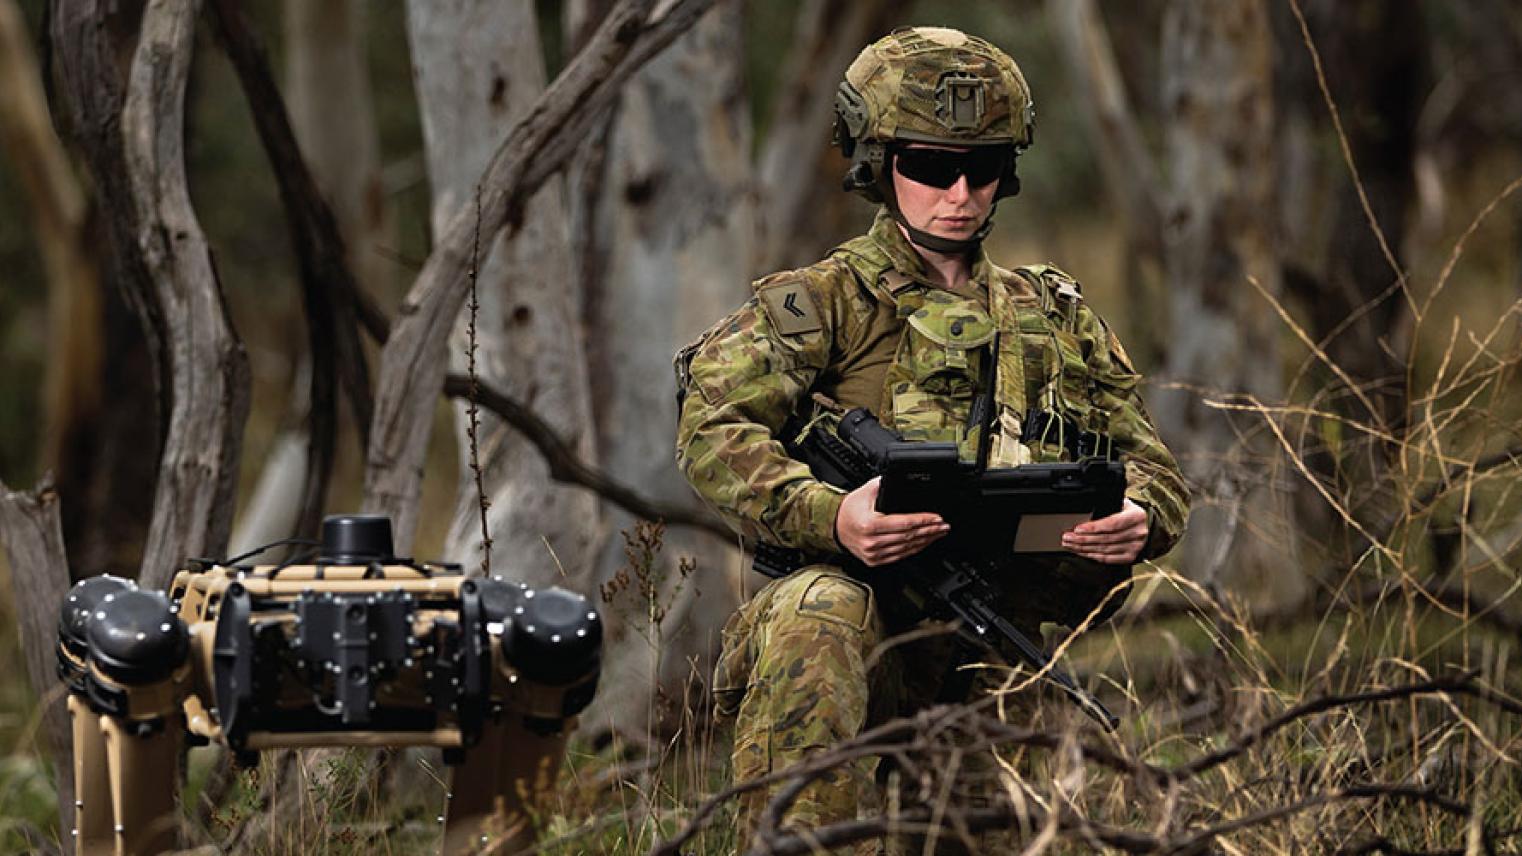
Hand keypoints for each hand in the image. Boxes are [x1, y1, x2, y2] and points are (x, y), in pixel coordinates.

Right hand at [835, 477, 949, 566]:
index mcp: (870, 524)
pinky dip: (914, 549)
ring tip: (938, 533)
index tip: (937, 518)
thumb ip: (885, 484)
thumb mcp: (866, 491)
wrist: (834, 525)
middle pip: (909, 537)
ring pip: (906, 548)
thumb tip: (902, 478)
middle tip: (944, 525)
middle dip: (930, 530)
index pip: (904, 523)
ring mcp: (873, 553)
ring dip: (926, 541)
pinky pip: (900, 556)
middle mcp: (872, 541)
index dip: (923, 520)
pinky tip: (923, 543)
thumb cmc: (850, 509)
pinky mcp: (875, 560)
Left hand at [1062, 499, 1148, 564]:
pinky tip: (1082, 552)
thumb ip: (1108, 504)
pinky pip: (1108, 558)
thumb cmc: (1127, 512)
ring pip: (1105, 550)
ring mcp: (1135, 546)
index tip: (1077, 529)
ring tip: (1070, 545)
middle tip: (1067, 537)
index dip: (1093, 527)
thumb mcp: (1121, 502)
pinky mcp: (1130, 557)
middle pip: (1106, 538)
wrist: (1143, 525)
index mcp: (1136, 516)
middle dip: (1083, 539)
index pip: (1112, 523)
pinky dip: (1092, 556)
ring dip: (1084, 548)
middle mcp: (1138, 532)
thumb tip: (1084, 509)